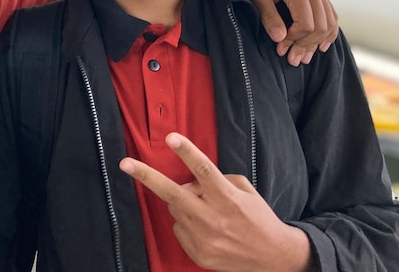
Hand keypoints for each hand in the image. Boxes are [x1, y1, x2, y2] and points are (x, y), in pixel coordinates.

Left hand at [120, 132, 314, 271]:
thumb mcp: (245, 190)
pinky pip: (179, 229)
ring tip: (205, 210)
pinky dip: (187, 223)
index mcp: (228, 198)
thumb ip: (217, 180)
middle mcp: (214, 218)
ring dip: (182, 203)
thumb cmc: (258, 218)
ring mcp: (204, 238)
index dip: (186, 152)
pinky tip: (208, 228)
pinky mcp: (198, 253)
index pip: (204, 170)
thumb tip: (189, 183)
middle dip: (146, 177)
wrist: (273, 259)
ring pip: (175, 209)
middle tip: (125, 164)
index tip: (171, 138)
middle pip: (173, 193)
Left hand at [224, 0, 337, 65]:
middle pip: (321, 26)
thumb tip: (280, 38)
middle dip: (306, 46)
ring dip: (318, 42)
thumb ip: (268, 15)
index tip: (279, 48)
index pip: (306, 24)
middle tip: (292, 60)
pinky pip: (331, 16)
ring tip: (304, 57)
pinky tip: (321, 45)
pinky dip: (329, 32)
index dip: (295, 39)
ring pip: (329, 23)